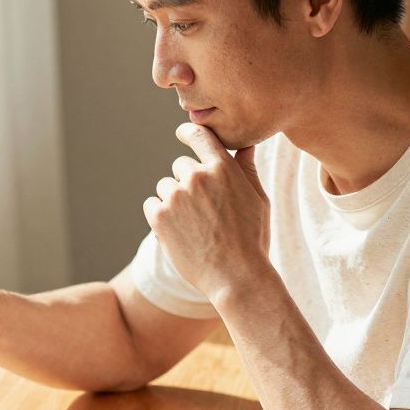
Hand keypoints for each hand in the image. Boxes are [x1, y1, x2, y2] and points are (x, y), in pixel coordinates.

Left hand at [143, 123, 271, 300]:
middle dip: (188, 182)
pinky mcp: (159, 216)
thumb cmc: (252, 239)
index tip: (182, 134)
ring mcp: (176, 196)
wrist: (236, 276)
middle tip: (203, 210)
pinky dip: (160, 216)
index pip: (199, 135)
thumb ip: (246, 169)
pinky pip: (151, 205)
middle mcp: (196, 177)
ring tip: (193, 225)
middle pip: (180, 166)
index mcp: (222, 168)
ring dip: (173, 200)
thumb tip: (244, 146)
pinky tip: (179, 233)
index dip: (188, 132)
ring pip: (165, 187)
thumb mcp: (258, 200)